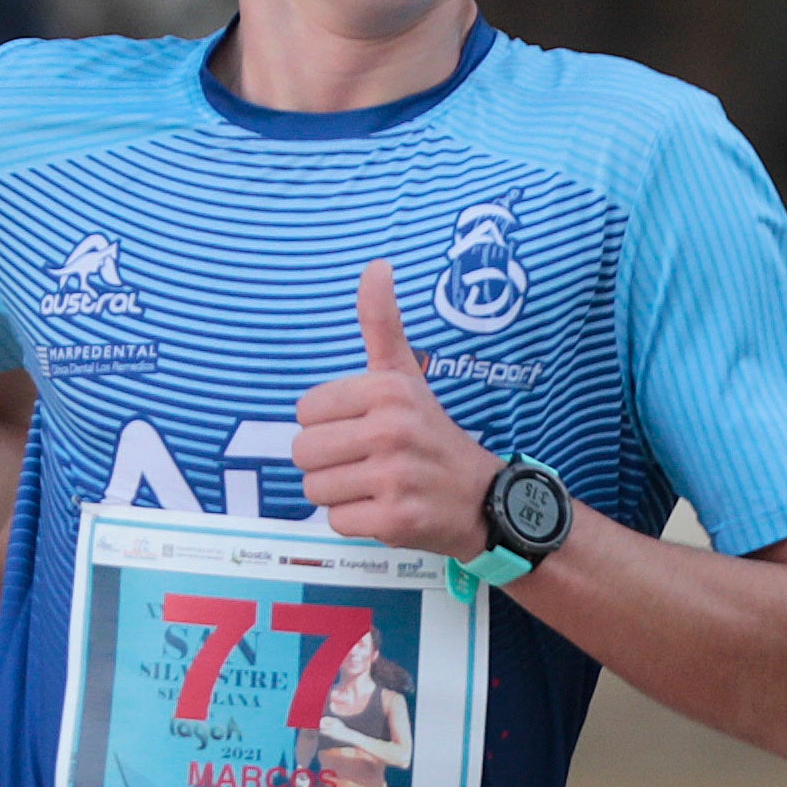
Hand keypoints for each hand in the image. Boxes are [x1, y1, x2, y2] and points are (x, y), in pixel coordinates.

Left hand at [289, 255, 503, 554]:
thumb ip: (382, 324)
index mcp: (387, 390)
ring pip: (315, 489)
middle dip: (328, 462)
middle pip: (303, 451)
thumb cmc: (431, 435)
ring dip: (339, 493)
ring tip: (376, 484)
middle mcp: (391, 429)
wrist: (483, 498)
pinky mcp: (395, 519)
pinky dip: (356, 521)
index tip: (363, 428)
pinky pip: (336, 521)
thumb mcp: (406, 375)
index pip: (305, 411)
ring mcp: (394, 476)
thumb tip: (375, 265)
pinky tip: (386, 508)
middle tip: (367, 461)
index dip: (328, 425)